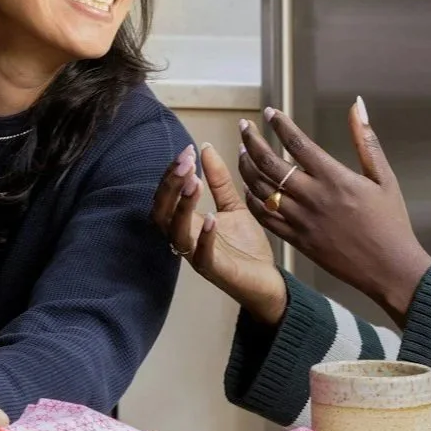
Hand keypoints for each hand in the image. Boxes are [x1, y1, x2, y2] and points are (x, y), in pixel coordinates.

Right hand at [151, 143, 287, 326]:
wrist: (268, 281)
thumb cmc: (246, 247)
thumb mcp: (234, 206)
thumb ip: (219, 181)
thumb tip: (205, 148)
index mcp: (188, 223)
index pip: (166, 196)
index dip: (172, 174)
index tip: (187, 151)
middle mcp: (187, 238)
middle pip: (162, 212)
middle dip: (171, 186)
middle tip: (185, 162)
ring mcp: (198, 256)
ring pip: (176, 232)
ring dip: (183, 206)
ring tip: (195, 183)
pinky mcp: (216, 271)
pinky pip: (202, 256)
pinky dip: (204, 237)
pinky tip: (211, 218)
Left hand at [239, 101, 430, 325]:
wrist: (389, 269)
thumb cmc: (391, 222)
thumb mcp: (384, 177)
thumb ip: (366, 140)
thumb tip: (358, 105)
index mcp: (335, 178)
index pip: (298, 143)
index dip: (280, 124)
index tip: (269, 112)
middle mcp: (314, 198)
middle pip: (270, 164)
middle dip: (252, 141)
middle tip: (245, 126)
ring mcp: (302, 221)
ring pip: (262, 189)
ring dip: (247, 167)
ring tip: (242, 151)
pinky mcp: (297, 240)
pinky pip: (266, 218)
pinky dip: (253, 200)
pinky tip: (249, 187)